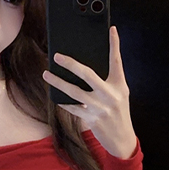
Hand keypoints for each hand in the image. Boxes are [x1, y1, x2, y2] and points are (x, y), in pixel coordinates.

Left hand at [43, 25, 137, 158]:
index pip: (117, 61)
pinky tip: (55, 96)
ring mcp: (100, 107)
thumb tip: (86, 68)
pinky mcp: (91, 119)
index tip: (111, 30)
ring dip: (58, 82)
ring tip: (46, 74)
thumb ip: (108, 81)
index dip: (115, 44)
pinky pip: (72, 107)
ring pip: (74, 92)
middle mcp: (110, 95)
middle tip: (57, 56)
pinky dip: (63, 101)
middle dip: (71, 64)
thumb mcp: (120, 94)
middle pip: (88, 74)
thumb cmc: (118, 112)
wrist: (122, 139)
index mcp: (120, 85)